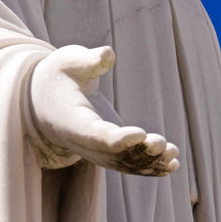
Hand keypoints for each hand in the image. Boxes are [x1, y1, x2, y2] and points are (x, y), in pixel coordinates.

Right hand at [28, 44, 179, 175]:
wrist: (46, 100)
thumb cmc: (60, 76)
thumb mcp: (68, 62)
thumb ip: (88, 61)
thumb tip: (108, 54)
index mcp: (73, 121)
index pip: (95, 135)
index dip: (117, 139)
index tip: (140, 134)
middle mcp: (83, 143)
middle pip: (112, 155)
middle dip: (139, 153)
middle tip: (161, 142)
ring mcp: (95, 150)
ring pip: (123, 164)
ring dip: (149, 162)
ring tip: (173, 153)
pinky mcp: (108, 151)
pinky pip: (129, 164)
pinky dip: (150, 167)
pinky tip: (172, 165)